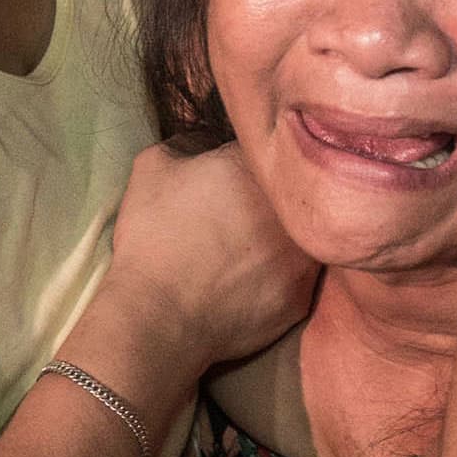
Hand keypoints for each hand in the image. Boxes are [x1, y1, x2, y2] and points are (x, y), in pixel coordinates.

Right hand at [96, 139, 315, 385]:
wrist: (158, 317)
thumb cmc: (152, 238)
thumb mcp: (153, 166)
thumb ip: (189, 139)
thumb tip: (211, 140)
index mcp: (259, 168)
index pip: (267, 149)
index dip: (248, 161)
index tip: (229, 177)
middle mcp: (292, 209)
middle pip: (294, 191)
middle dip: (271, 198)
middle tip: (240, 214)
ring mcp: (304, 255)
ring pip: (303, 233)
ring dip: (282, 236)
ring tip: (248, 247)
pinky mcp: (303, 294)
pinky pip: (299, 274)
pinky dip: (279, 274)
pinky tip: (251, 278)